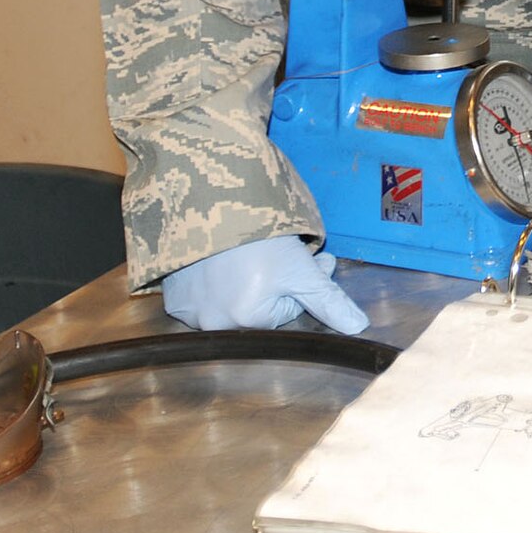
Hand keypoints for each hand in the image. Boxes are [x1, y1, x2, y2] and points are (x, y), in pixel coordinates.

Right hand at [160, 234, 370, 334]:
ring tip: (246, 253)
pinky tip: (217, 260)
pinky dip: (210, 279)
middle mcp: (214, 326)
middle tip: (278, 252)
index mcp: (248, 322)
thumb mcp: (301, 269)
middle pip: (259, 307)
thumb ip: (329, 301)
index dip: (300, 280)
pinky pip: (199, 294)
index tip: (309, 257)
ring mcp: (188, 312)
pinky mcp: (171, 296)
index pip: (287, 309)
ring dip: (244, 280)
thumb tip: (360, 328)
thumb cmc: (257, 238)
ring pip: (230, 300)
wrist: (207, 204)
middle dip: (276, 281)